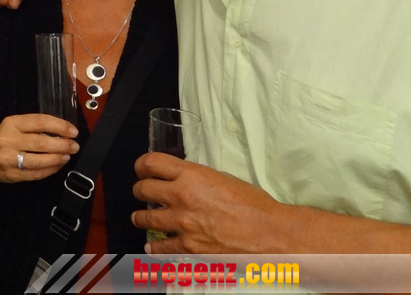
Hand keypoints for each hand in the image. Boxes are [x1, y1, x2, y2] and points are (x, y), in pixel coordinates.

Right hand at [0, 114, 78, 184]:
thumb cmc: (2, 138)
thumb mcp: (13, 126)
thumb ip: (33, 127)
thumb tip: (63, 131)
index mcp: (11, 123)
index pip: (40, 122)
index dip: (59, 126)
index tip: (73, 131)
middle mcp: (8, 140)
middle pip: (41, 142)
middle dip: (62, 144)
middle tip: (74, 146)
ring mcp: (9, 159)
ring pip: (39, 161)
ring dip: (58, 159)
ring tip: (67, 156)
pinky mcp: (12, 175)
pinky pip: (36, 174)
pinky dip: (50, 170)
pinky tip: (58, 165)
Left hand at [131, 152, 280, 254]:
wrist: (271, 233)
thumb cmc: (254, 204)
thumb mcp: (222, 177)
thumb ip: (196, 177)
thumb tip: (181, 179)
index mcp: (191, 175)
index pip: (152, 163)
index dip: (141, 165)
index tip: (141, 169)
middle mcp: (182, 196)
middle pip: (143, 189)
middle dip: (139, 190)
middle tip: (141, 193)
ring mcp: (183, 223)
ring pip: (145, 219)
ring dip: (140, 218)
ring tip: (139, 218)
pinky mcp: (189, 247)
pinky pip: (160, 248)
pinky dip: (153, 248)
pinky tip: (151, 248)